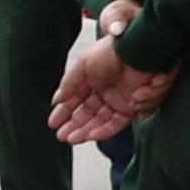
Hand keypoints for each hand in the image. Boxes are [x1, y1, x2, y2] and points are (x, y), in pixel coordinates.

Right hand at [54, 2, 171, 137]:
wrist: (136, 50)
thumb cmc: (112, 51)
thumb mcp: (83, 64)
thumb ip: (69, 83)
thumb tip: (57, 100)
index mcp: (92, 81)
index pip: (75, 101)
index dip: (64, 113)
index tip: (53, 123)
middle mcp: (105, 93)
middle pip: (88, 115)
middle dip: (74, 127)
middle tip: (62, 136)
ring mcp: (119, 101)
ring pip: (101, 122)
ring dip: (86, 132)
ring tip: (73, 138)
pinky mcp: (133, 107)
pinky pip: (118, 123)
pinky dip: (105, 131)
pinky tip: (92, 134)